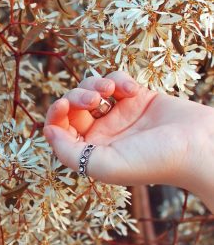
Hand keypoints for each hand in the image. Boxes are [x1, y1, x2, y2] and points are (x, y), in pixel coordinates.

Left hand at [43, 71, 213, 197]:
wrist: (198, 146)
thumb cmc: (152, 162)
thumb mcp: (103, 165)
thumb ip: (69, 153)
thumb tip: (47, 132)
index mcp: (89, 151)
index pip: (59, 129)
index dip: (55, 113)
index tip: (64, 104)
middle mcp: (101, 133)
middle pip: (72, 106)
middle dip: (77, 96)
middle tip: (94, 99)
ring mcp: (119, 114)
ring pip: (90, 89)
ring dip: (94, 84)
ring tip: (110, 91)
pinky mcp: (138, 98)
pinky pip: (116, 80)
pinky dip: (119, 79)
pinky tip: (133, 90)